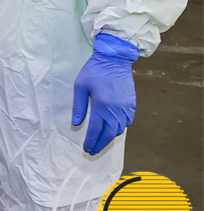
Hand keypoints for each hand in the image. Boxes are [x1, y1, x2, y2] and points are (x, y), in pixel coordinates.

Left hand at [71, 32, 138, 154]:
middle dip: (101, 144)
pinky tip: (112, 127)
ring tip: (101, 140)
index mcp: (102, 106)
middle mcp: (116, 110)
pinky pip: (127, 122)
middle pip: (110, 134)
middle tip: (93, 150)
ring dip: (110, 137)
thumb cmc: (94, 71)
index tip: (86, 148)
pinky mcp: (132, 104)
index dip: (91, 141)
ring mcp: (126, 108)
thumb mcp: (80, 86)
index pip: (96, 130)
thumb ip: (79, 107)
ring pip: (120, 129)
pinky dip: (120, 128)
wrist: (115, 60)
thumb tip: (77, 123)